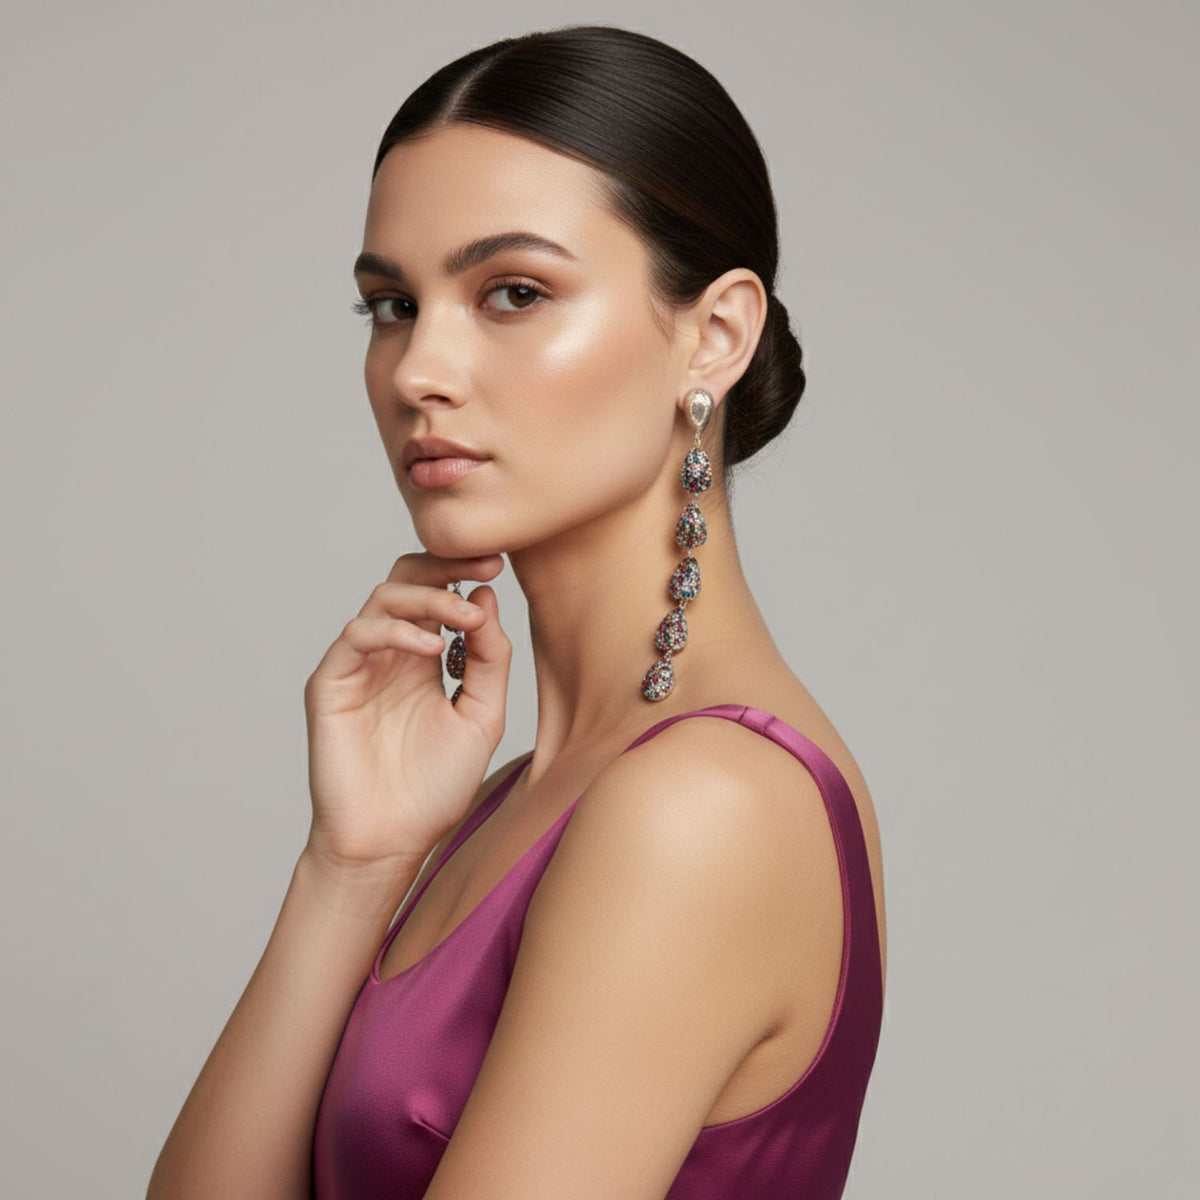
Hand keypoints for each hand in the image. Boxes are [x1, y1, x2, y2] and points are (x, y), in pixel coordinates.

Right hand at [302, 551, 511, 870]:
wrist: (392, 842)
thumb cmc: (434, 789)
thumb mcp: (482, 717)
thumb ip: (488, 660)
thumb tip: (484, 596)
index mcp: (425, 659)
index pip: (438, 593)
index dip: (465, 572)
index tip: (501, 563)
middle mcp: (390, 654)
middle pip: (407, 581)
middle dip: (447, 567)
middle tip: (486, 566)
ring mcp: (359, 666)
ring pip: (384, 599)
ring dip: (428, 597)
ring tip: (465, 616)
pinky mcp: (330, 684)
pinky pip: (357, 636)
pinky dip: (395, 632)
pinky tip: (432, 648)